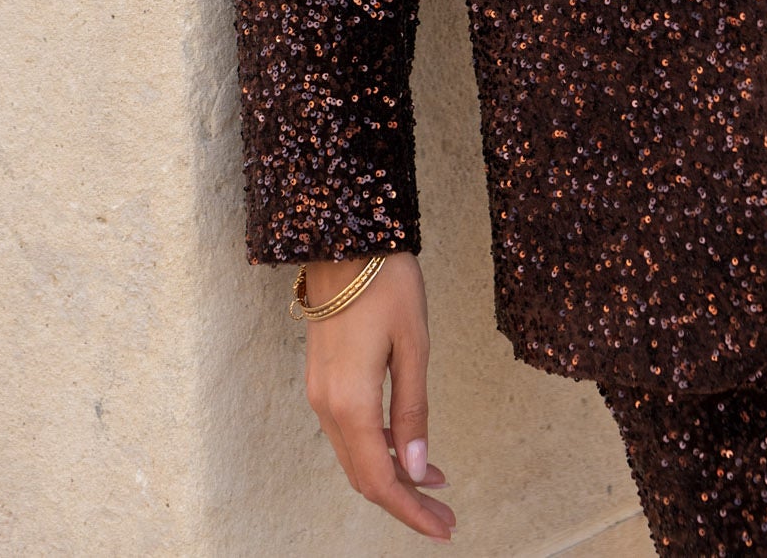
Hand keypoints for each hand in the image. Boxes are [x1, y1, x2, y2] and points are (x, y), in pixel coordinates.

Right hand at [303, 252, 454, 540]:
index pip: (379, 481)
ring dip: (393, 476)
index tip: (444, 528)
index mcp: (350, 403)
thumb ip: (413, 410)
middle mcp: (327, 406)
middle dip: (406, 501)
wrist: (344, 237)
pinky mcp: (323, 379)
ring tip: (436, 484)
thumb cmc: (386, 282)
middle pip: (365, 476)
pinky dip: (379, 449)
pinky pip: (349, 432)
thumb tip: (418, 468)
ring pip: (356, 457)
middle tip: (446, 517)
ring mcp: (320, 393)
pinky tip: (407, 447)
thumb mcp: (413, 344)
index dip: (411, 512)